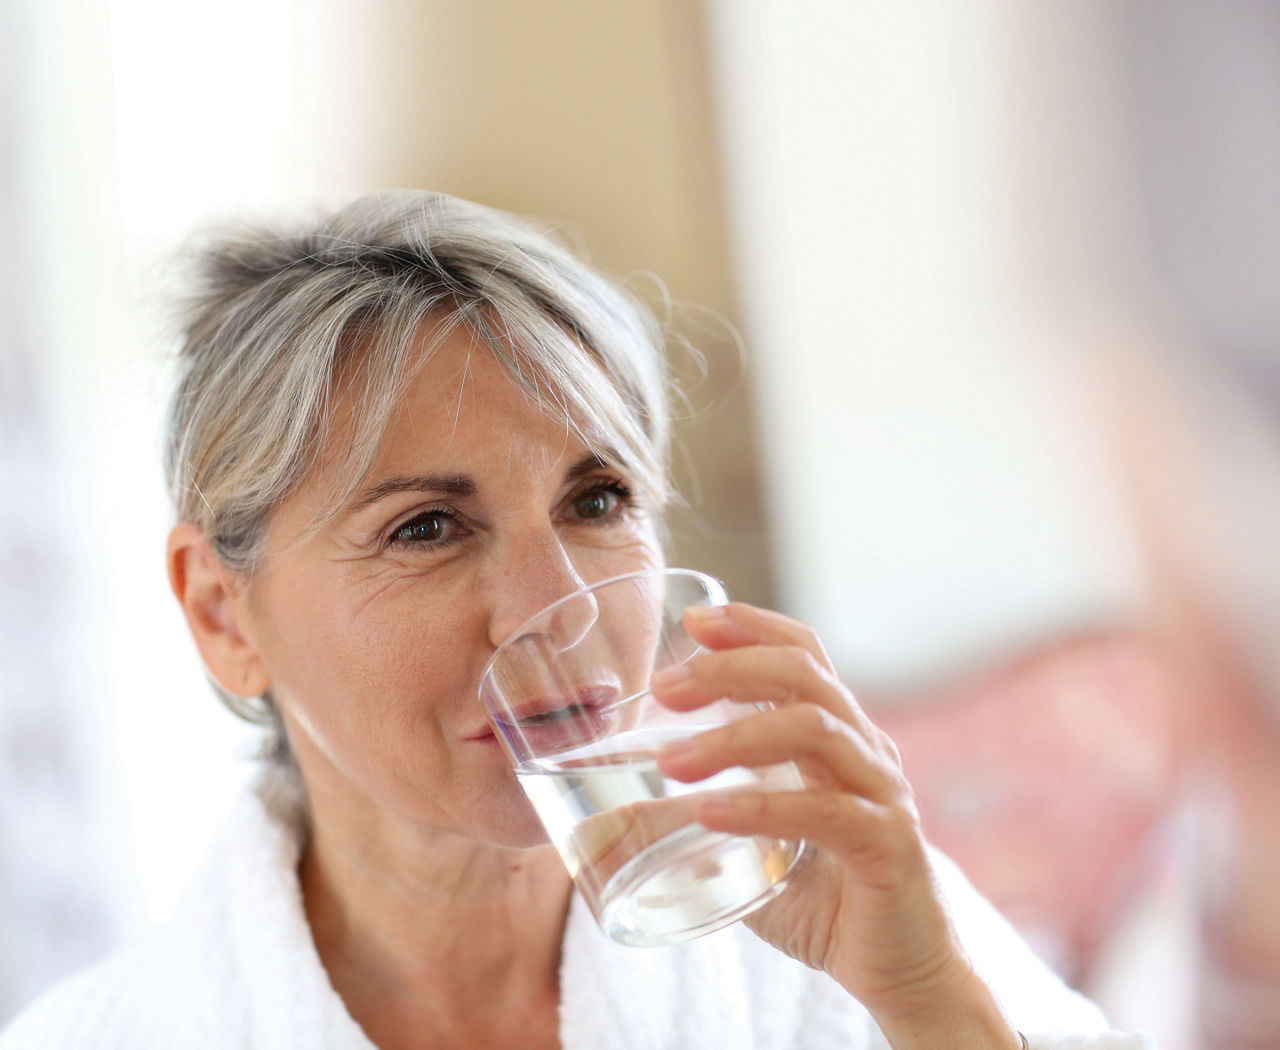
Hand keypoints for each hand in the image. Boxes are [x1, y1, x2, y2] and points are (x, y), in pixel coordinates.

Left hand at [651, 602, 1020, 1049]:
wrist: (902, 973)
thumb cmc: (823, 903)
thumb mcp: (748, 851)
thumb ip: (693, 825)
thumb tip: (607, 820)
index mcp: (839, 737)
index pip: (804, 654)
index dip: (753, 626)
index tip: (693, 621)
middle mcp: (866, 752)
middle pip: (804, 675)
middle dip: (729, 668)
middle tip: (665, 688)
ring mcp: (882, 795)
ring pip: (814, 729)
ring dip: (735, 736)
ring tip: (671, 761)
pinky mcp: (888, 847)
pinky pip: (826, 811)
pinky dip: (762, 807)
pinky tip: (711, 812)